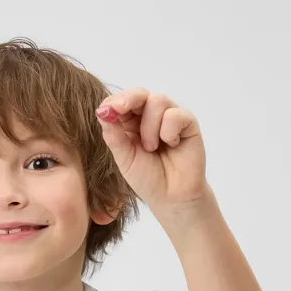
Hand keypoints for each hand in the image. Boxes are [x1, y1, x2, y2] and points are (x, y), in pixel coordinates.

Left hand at [96, 87, 208, 212]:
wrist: (171, 197)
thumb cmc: (147, 178)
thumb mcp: (124, 158)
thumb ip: (114, 135)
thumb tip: (102, 111)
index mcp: (131, 123)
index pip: (121, 102)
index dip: (113, 102)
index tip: (105, 111)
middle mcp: (150, 115)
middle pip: (139, 93)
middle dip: (128, 99)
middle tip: (120, 109)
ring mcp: (169, 116)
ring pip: (157, 101)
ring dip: (150, 128)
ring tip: (152, 149)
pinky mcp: (187, 121)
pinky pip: (174, 115)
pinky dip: (169, 132)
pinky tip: (172, 145)